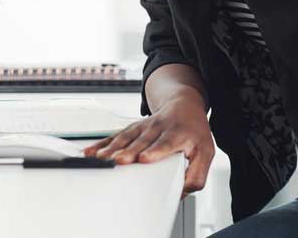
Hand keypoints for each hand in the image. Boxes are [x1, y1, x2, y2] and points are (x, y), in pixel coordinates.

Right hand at [82, 95, 214, 198]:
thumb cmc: (194, 131)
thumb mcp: (206, 152)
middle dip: (128, 151)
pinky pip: (115, 137)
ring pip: (126, 138)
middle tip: (117, 161)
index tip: (143, 158)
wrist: (184, 105)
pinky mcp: (132, 128)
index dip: (154, 150)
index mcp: (178, 134)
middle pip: (141, 141)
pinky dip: (102, 144)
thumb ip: (197, 174)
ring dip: (112, 148)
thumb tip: (182, 192)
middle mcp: (159, 128)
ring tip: (100, 159)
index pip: (165, 143)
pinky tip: (91, 152)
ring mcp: (144, 127)